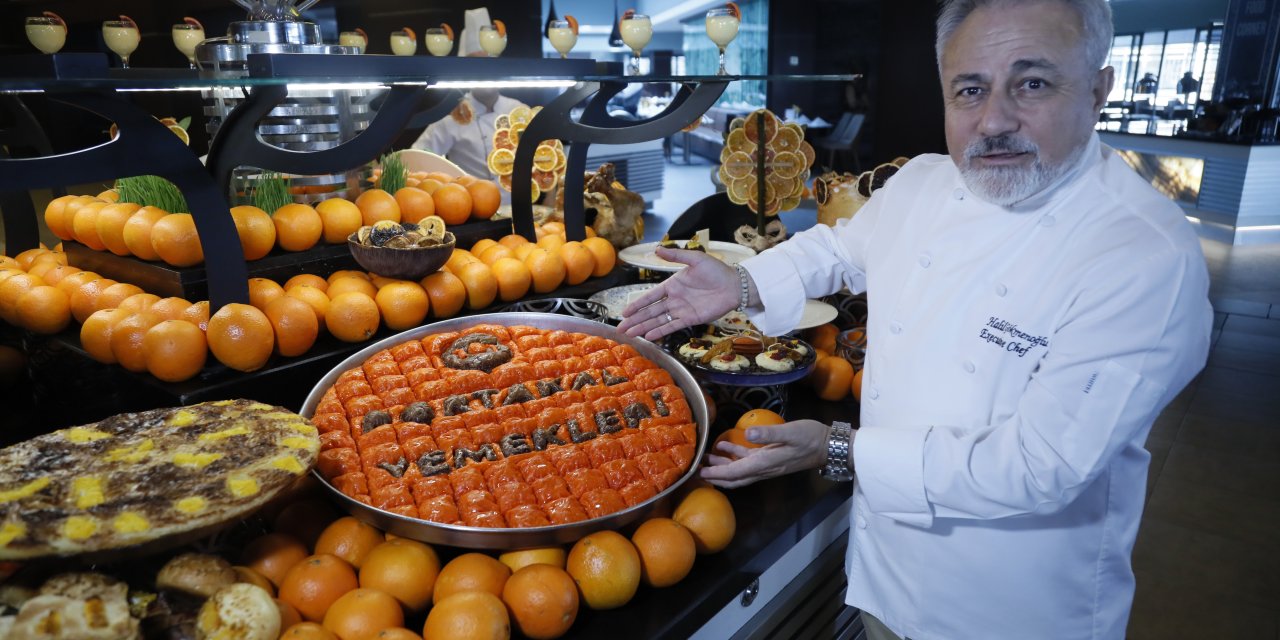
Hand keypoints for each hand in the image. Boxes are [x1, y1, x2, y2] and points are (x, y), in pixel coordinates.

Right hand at [618, 247, 738, 340]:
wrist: (735, 285)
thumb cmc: (716, 270)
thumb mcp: (695, 259)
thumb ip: (676, 255)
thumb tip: (657, 249)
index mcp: (672, 284)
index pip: (650, 296)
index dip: (637, 304)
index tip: (624, 312)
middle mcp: (674, 299)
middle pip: (650, 311)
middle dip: (635, 320)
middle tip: (620, 329)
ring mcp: (681, 310)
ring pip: (658, 320)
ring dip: (644, 328)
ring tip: (630, 335)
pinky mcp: (691, 319)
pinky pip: (673, 326)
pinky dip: (661, 331)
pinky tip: (649, 336)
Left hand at [701, 420, 828, 488]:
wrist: (828, 445)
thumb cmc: (811, 438)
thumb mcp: (791, 432)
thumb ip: (769, 434)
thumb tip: (748, 434)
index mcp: (765, 463)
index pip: (735, 473)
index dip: (716, 474)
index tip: (699, 473)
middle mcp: (763, 468)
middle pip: (734, 478)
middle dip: (714, 476)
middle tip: (696, 471)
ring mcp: (767, 464)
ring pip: (739, 470)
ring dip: (721, 467)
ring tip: (704, 459)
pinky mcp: (770, 457)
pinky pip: (747, 461)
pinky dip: (733, 456)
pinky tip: (723, 447)